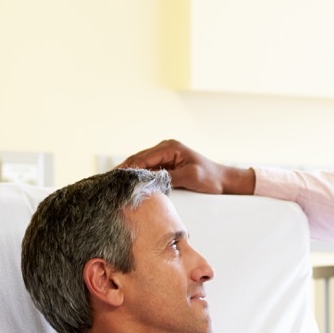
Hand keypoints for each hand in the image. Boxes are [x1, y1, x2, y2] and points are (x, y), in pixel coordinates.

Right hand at [119, 139, 255, 194]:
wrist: (225, 181)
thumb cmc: (210, 179)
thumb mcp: (190, 177)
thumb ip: (169, 177)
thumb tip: (149, 180)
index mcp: (170, 147)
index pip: (143, 158)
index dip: (129, 169)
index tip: (116, 178)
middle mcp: (165, 148)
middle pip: (138, 159)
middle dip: (124, 170)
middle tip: (108, 181)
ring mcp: (165, 156)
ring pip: (141, 164)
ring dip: (129, 173)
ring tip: (114, 183)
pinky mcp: (167, 164)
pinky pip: (148, 169)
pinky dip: (138, 176)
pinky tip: (129, 184)